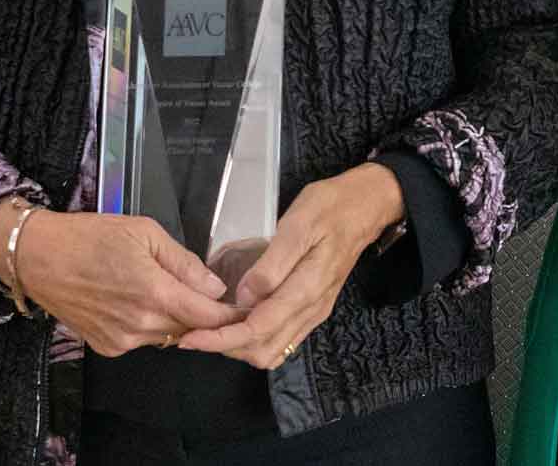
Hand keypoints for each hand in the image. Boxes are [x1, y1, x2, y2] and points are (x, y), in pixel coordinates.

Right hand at [0, 204, 242, 356]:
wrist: (37, 257)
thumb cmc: (90, 235)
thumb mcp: (143, 232)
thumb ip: (183, 263)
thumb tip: (215, 287)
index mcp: (155, 293)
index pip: (210, 317)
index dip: (231, 314)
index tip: (247, 308)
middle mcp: (141, 325)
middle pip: (191, 329)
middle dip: (203, 314)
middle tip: (207, 293)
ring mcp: (123, 341)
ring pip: (168, 336)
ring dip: (175, 319)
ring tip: (163, 289)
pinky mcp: (108, 348)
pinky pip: (143, 340)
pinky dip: (148, 325)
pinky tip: (134, 301)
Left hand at [175, 162, 404, 369]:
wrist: (365, 207)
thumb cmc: (330, 208)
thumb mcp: (298, 224)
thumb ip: (272, 264)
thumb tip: (244, 297)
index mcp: (307, 289)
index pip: (258, 329)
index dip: (221, 339)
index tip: (191, 338)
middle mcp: (312, 309)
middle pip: (263, 349)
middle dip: (226, 347)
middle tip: (195, 331)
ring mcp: (314, 312)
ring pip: (273, 350)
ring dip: (240, 346)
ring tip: (211, 328)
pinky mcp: (314, 308)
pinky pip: (283, 339)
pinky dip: (256, 339)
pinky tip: (238, 322)